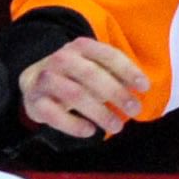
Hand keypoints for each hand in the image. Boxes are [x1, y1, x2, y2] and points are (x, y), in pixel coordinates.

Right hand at [19, 36, 148, 140]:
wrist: (33, 82)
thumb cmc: (74, 76)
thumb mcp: (94, 68)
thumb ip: (116, 74)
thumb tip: (142, 87)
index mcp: (81, 47)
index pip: (107, 55)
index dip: (128, 70)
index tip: (145, 87)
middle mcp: (62, 59)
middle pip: (91, 75)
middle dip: (116, 93)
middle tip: (135, 110)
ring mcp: (46, 79)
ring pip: (74, 94)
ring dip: (99, 112)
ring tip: (117, 126)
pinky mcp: (35, 101)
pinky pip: (54, 114)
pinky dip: (73, 124)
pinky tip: (90, 131)